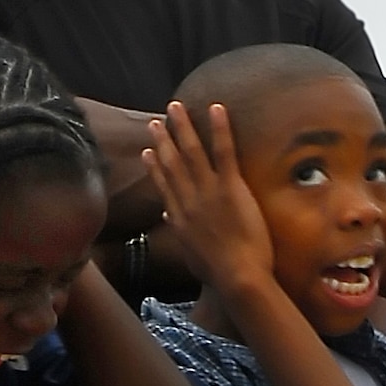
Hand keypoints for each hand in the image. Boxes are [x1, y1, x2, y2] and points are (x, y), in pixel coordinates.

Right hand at [143, 102, 276, 293]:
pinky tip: (216, 108)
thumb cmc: (220, 274)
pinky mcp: (230, 187)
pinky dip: (219, 128)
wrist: (237, 278)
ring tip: (175, 107)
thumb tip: (171, 219)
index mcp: (180, 218)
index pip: (164, 186)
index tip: (148, 151)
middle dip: (163, 139)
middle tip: (156, 120)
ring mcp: (208, 192)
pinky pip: (224, 152)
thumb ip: (180, 234)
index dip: (155, 166)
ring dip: (183, 127)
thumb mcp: (192, 256)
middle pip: (172, 163)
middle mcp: (188, 200)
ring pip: (192, 152)